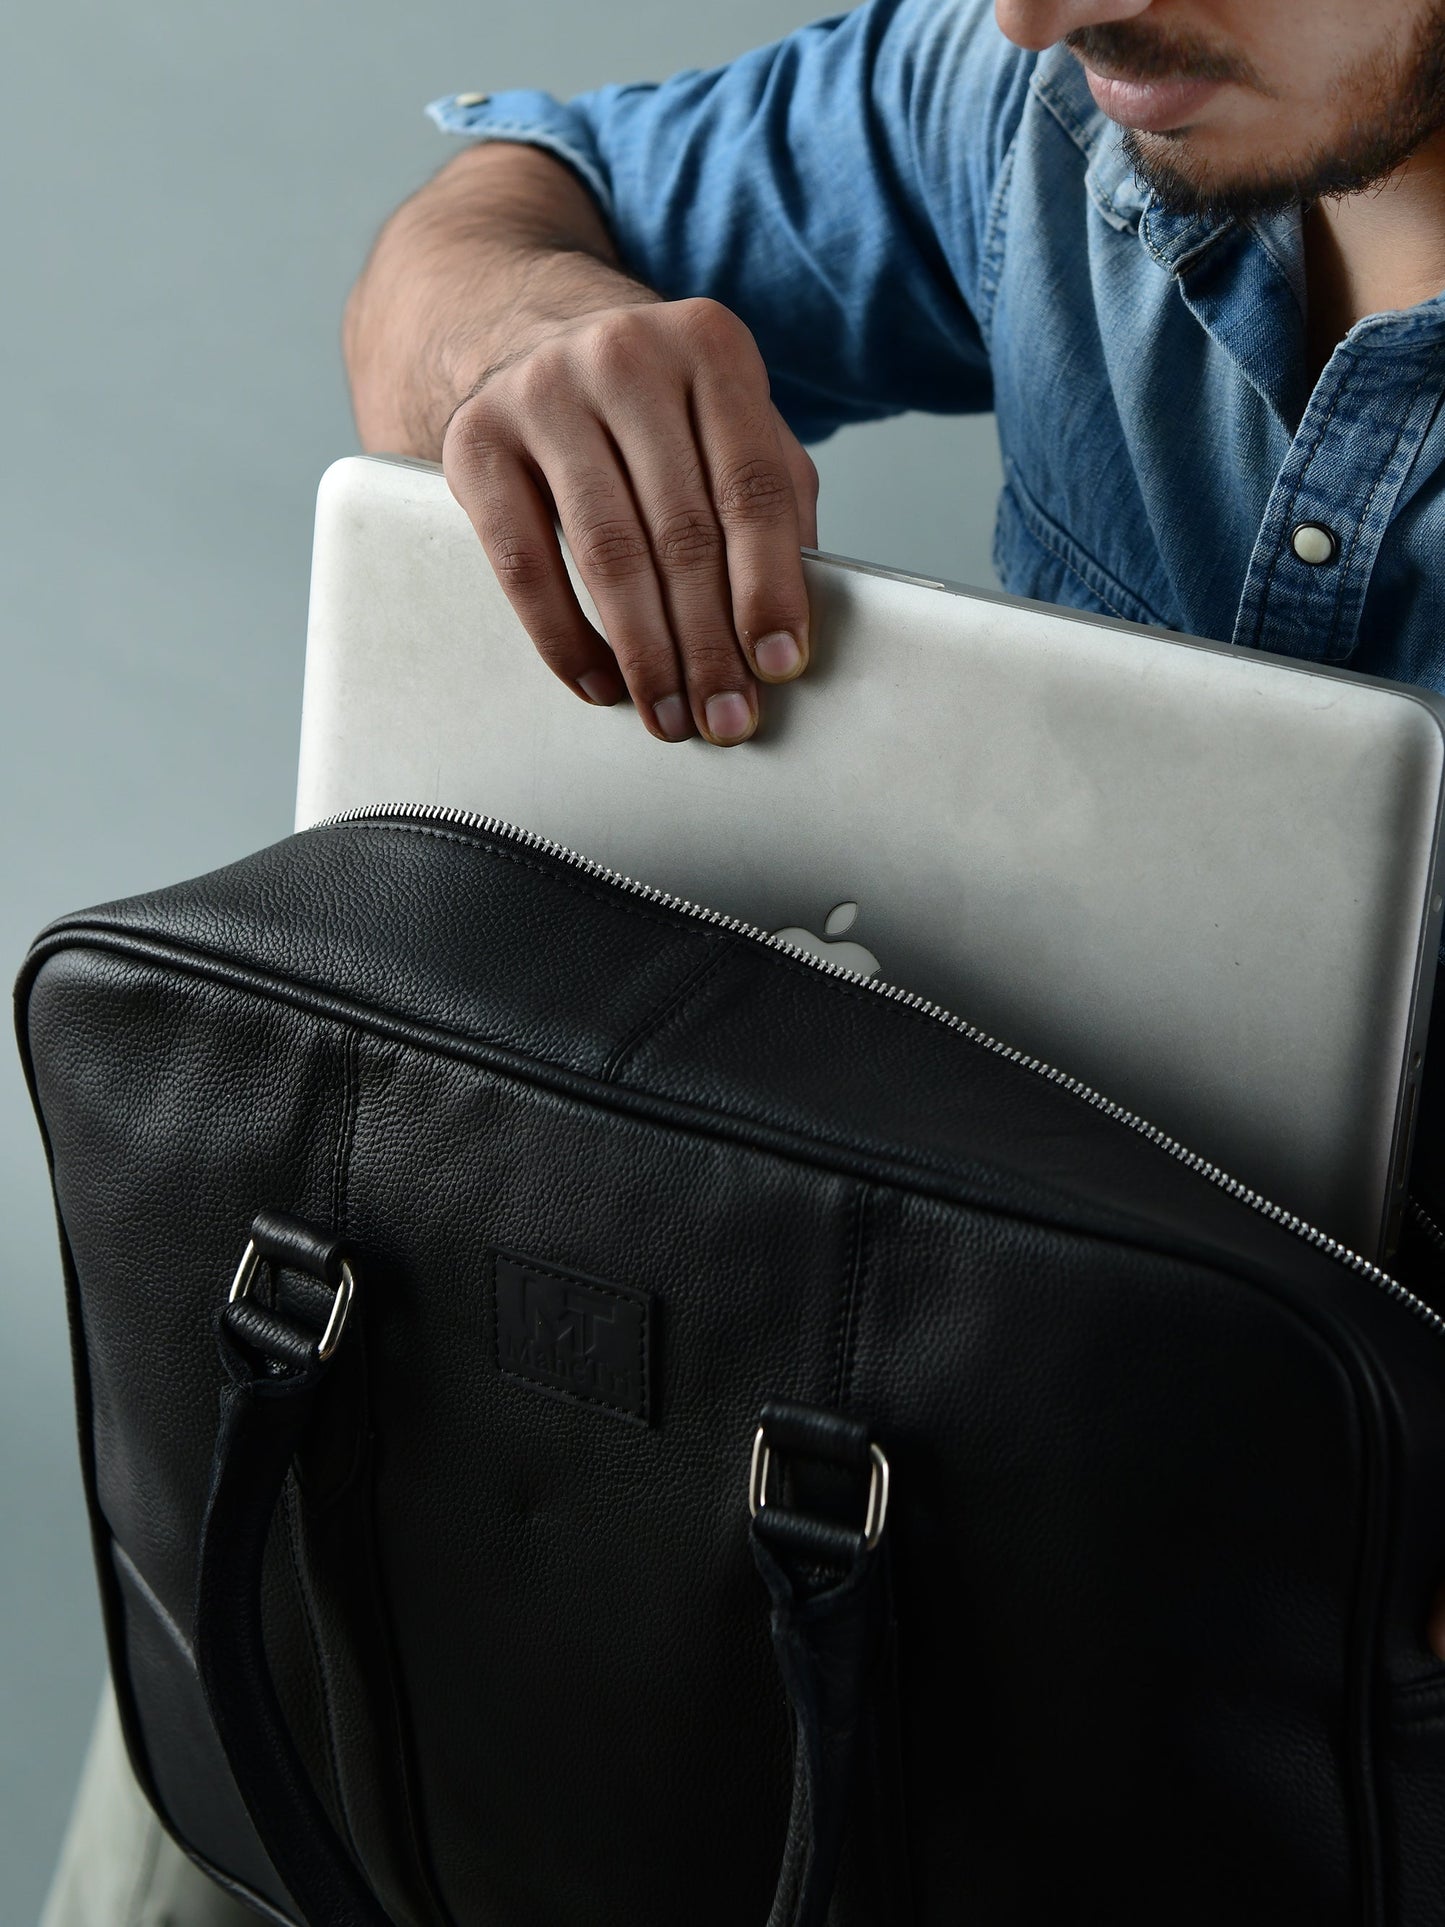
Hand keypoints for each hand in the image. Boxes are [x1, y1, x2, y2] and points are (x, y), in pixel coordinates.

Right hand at [441, 296, 818, 745]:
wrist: (534, 338)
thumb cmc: (657, 408)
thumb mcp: (731, 425)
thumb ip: (774, 500)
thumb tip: (788, 622)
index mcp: (711, 347)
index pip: (752, 487)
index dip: (770, 587)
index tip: (779, 666)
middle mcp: (625, 356)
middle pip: (682, 530)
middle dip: (708, 643)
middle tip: (725, 717)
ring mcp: (542, 392)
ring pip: (607, 553)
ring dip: (644, 653)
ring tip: (668, 717)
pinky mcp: (475, 440)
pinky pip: (524, 564)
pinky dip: (564, 638)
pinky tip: (599, 683)